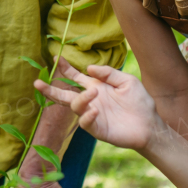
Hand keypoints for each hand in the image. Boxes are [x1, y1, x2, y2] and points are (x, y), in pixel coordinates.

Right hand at [33, 58, 159, 149]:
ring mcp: (92, 115)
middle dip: (50, 89)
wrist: (150, 125)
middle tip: (37, 82)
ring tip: (93, 93)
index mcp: (96, 87)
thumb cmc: (140, 102)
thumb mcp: (127, 82)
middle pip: (65, 95)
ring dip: (81, 99)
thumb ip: (109, 74)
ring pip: (75, 107)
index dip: (66, 68)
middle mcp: (90, 101)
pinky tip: (95, 110)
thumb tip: (88, 68)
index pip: (75, 77)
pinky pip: (86, 123)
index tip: (56, 58)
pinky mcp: (97, 129)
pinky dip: (88, 116)